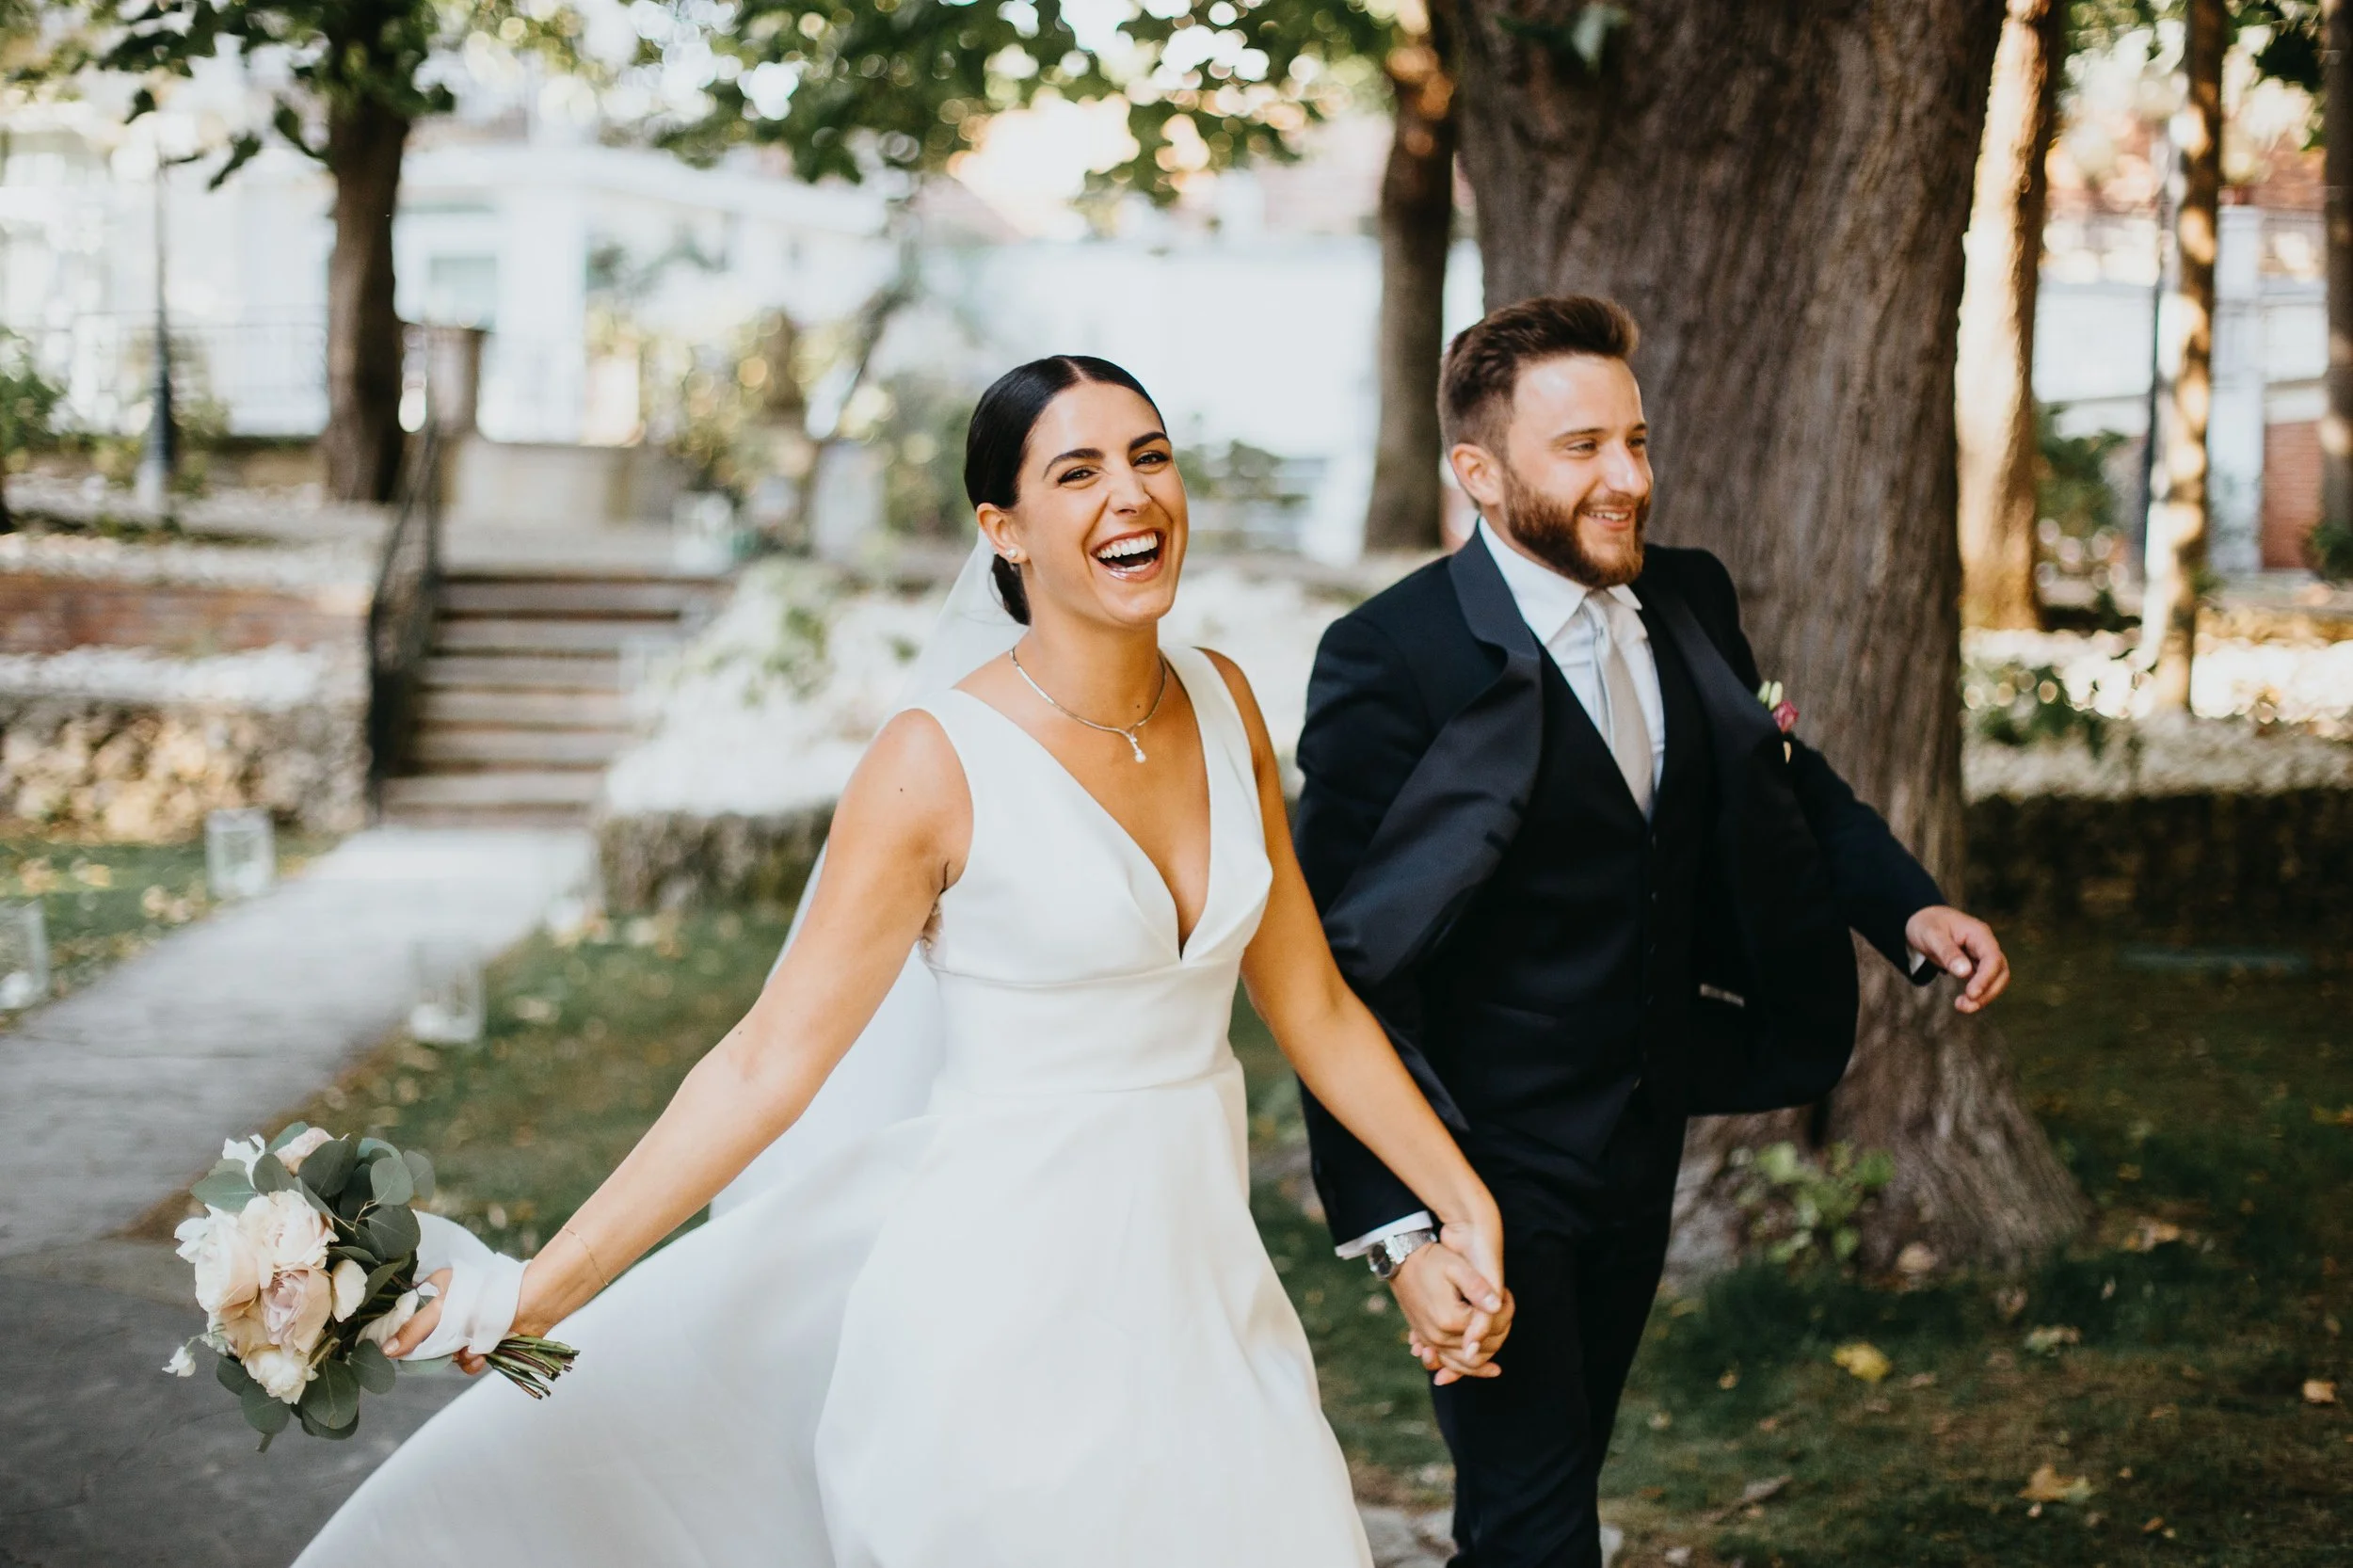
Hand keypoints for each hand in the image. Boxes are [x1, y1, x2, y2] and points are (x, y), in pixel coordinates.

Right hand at [382, 1269, 488, 1375]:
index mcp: (435, 1289)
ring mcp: (467, 1324)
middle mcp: (449, 1306)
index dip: (401, 1332)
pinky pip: (467, 1359)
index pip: (408, 1313)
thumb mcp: (440, 1311)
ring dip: (456, 1356)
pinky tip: (482, 1355)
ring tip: (470, 1347)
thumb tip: (385, 1350)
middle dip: (434, 1349)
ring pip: (446, 1352)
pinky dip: (473, 1360)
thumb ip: (412, 1330)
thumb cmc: (483, 1298)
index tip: (394, 1349)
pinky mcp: (482, 1339)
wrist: (530, 1306)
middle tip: (443, 1347)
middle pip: (426, 1338)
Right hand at [1390, 1224, 1511, 1384]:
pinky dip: (1460, 1368)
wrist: (1401, 1260)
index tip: (1507, 1296)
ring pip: (1462, 1365)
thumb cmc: (1431, 1261)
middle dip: (1495, 1341)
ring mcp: (1430, 1340)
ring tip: (1495, 1366)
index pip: (1487, 1333)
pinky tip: (1472, 1369)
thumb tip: (1497, 1306)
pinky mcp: (1425, 1338)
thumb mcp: (1456, 1266)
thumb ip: (1478, 1288)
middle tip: (1506, 1320)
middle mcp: (1439, 1336)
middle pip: (1477, 1354)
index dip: (1503, 1316)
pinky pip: (1446, 1362)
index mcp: (1450, 1320)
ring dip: (1481, 1364)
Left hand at [1905, 905, 2009, 1013]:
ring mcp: (1982, 956)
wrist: (1921, 919)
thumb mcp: (1931, 935)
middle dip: (1987, 992)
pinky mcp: (1975, 965)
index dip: (1986, 978)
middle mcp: (1985, 945)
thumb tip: (1964, 972)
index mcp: (1979, 933)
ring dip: (1984, 996)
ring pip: (1995, 979)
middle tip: (1965, 1006)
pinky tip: (1963, 1002)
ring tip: (1962, 1007)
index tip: (1972, 994)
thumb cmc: (1926, 924)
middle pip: (2000, 972)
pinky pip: (1984, 982)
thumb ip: (1948, 952)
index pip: (1993, 958)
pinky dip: (1977, 994)